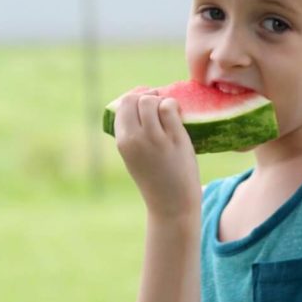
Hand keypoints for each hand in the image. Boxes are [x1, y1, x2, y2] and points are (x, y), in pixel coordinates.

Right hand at [113, 92, 200, 217]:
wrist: (172, 204)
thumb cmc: (155, 179)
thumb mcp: (134, 156)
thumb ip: (133, 133)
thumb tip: (142, 101)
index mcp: (122, 142)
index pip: (122, 105)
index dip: (135, 98)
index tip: (146, 102)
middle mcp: (135, 138)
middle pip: (135, 98)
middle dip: (148, 97)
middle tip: (159, 104)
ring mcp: (155, 138)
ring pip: (151, 100)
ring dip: (161, 101)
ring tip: (169, 112)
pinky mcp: (175, 139)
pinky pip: (169, 107)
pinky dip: (174, 106)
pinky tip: (178, 115)